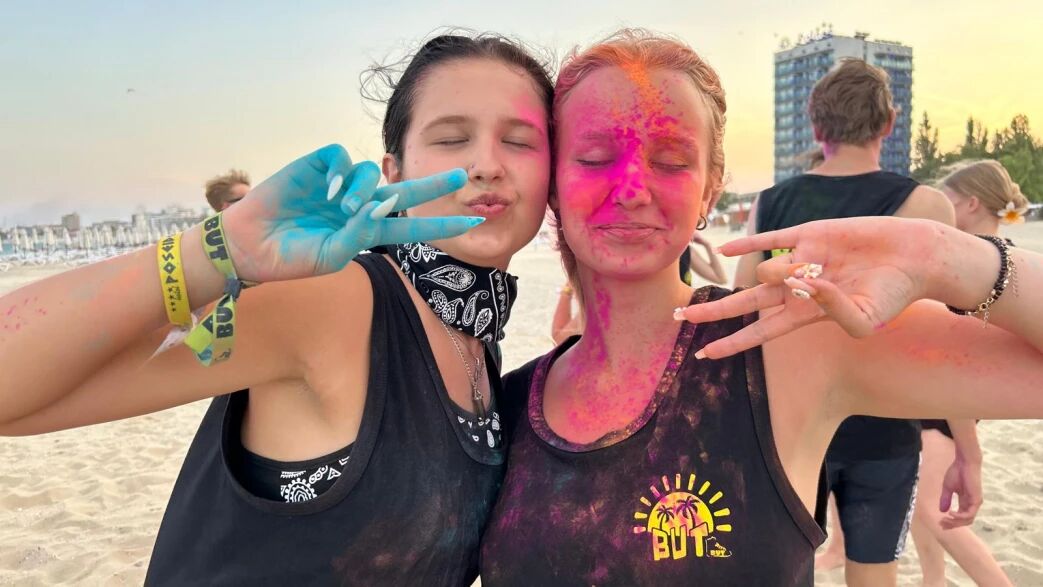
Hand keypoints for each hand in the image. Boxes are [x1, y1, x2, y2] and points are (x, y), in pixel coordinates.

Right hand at [219, 144, 474, 282]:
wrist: (252, 245)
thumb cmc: (293, 257)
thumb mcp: (334, 254)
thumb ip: (362, 233)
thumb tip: (382, 206)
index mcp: (367, 230)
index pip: (413, 226)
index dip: (443, 225)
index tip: (475, 223)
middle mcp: (358, 204)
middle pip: (405, 190)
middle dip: (434, 183)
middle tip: (462, 176)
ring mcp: (339, 184)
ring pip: (370, 174)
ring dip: (362, 190)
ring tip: (342, 207)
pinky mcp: (317, 165)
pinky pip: (341, 158)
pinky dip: (340, 171)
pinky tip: (328, 189)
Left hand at [676, 217, 948, 358]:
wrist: (915, 256)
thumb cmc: (895, 295)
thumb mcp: (865, 320)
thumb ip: (832, 311)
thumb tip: (800, 286)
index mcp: (807, 314)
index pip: (760, 332)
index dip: (733, 344)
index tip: (704, 354)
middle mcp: (797, 287)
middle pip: (745, 303)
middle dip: (713, 312)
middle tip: (679, 319)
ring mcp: (801, 259)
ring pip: (768, 270)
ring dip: (782, 273)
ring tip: (816, 275)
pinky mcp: (810, 233)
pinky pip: (772, 237)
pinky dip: (749, 242)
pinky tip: (725, 247)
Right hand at [938, 457, 983, 528]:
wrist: (964, 463)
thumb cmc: (956, 472)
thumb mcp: (948, 488)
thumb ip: (946, 499)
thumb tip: (942, 511)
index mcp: (965, 501)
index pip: (960, 516)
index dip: (951, 521)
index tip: (940, 522)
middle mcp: (972, 504)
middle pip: (964, 521)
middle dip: (953, 524)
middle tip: (942, 524)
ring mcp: (975, 503)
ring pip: (968, 520)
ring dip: (956, 522)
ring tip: (945, 519)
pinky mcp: (977, 500)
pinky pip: (969, 514)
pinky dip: (960, 516)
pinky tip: (950, 513)